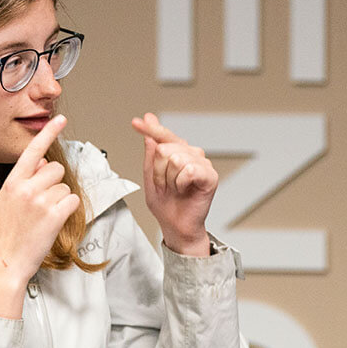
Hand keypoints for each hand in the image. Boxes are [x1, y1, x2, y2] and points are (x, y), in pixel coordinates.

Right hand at [0, 115, 80, 318]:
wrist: (8, 260)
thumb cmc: (9, 231)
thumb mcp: (8, 200)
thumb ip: (25, 179)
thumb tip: (45, 161)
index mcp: (12, 182)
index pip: (32, 151)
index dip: (48, 133)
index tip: (60, 118)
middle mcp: (25, 188)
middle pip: (56, 168)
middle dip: (55, 182)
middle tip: (43, 201)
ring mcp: (40, 202)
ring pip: (65, 185)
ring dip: (60, 198)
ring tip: (44, 215)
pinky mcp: (54, 215)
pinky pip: (72, 200)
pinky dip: (68, 209)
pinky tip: (55, 220)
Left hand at [131, 113, 215, 256]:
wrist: (176, 225)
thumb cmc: (165, 203)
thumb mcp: (150, 176)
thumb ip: (150, 152)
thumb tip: (149, 126)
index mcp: (177, 151)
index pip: (163, 135)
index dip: (150, 128)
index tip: (136, 122)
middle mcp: (191, 154)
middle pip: (164, 149)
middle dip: (159, 172)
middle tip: (165, 185)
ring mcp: (202, 163)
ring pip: (176, 159)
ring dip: (169, 180)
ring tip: (175, 189)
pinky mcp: (210, 175)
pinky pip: (189, 170)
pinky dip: (181, 183)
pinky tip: (185, 190)